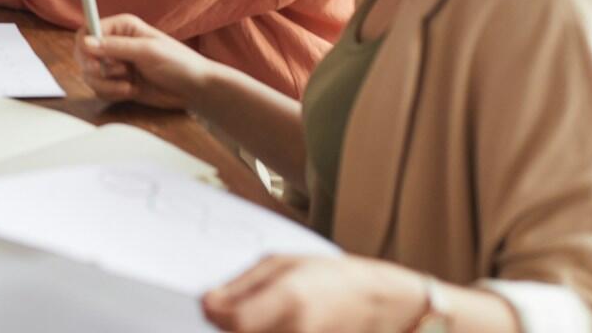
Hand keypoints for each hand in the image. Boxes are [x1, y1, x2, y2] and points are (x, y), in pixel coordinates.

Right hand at [76, 13, 214, 109]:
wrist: (194, 89)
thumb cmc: (179, 63)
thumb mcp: (147, 51)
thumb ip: (115, 47)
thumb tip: (86, 43)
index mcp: (121, 28)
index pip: (87, 30)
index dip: (85, 45)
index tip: (93, 60)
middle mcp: (115, 44)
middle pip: (83, 55)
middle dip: (96, 68)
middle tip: (115, 72)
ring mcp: (115, 65)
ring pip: (89, 74)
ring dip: (105, 83)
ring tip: (128, 84)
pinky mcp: (117, 83)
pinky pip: (99, 89)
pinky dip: (111, 93)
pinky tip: (130, 91)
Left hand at [202, 256, 429, 331]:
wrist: (382, 306)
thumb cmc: (331, 278)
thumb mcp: (282, 264)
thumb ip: (241, 286)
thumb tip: (209, 304)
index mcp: (289, 299)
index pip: (230, 320)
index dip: (213, 312)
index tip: (210, 303)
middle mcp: (297, 331)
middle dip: (230, 324)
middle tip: (236, 310)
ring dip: (249, 330)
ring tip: (266, 316)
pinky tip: (276, 325)